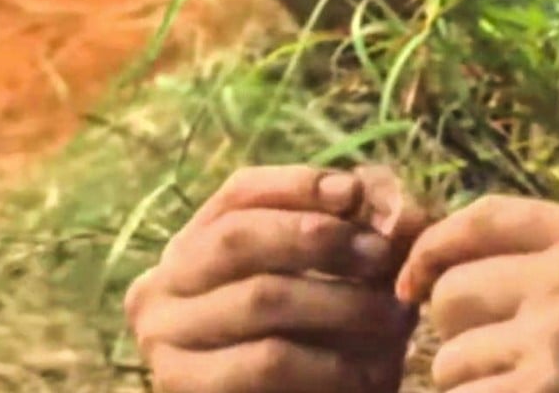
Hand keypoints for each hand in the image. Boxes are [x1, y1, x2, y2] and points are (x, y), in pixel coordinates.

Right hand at [125, 165, 426, 392]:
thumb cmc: (320, 337)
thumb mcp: (331, 274)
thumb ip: (350, 229)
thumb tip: (374, 196)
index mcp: (193, 245)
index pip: (239, 193)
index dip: (297, 185)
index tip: (354, 192)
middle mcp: (161, 287)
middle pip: (239, 238)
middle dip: (320, 238)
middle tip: (382, 254)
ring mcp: (166, 341)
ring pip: (261, 298)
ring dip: (341, 301)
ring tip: (396, 316)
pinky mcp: (188, 390)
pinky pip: (267, 362)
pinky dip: (329, 361)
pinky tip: (370, 369)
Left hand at [396, 195, 558, 392]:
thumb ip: (552, 253)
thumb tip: (439, 263)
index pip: (485, 217)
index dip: (433, 245)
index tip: (413, 277)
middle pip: (452, 291)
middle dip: (458, 330)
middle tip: (499, 353)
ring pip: (451, 360)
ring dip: (472, 383)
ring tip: (523, 386)